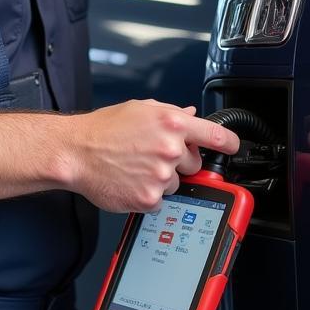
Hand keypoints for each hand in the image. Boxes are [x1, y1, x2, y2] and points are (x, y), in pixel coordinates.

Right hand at [65, 101, 239, 212]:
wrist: (76, 152)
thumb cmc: (103, 129)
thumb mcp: (140, 110)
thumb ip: (170, 113)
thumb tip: (190, 114)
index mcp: (172, 124)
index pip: (215, 135)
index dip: (229, 143)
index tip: (233, 147)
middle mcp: (170, 149)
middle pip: (194, 163)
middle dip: (180, 161)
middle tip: (153, 155)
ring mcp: (161, 176)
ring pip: (176, 183)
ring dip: (161, 178)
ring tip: (136, 166)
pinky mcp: (150, 199)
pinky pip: (160, 200)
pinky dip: (148, 194)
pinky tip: (131, 180)